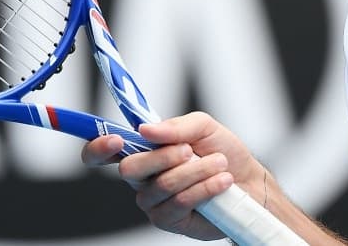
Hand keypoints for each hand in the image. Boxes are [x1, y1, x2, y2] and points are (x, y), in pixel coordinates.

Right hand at [81, 112, 265, 240]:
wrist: (249, 181)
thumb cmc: (223, 153)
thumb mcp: (203, 127)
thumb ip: (175, 126)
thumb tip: (145, 129)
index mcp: (143, 150)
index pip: (103, 152)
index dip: (98, 146)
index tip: (116, 139)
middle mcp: (142, 177)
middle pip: (129, 169)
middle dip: (163, 156)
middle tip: (190, 150)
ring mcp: (153, 201)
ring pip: (161, 185)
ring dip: (195, 171)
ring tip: (219, 163)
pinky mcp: (169, 221)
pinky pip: (178, 203)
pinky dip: (204, 188)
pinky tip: (221, 181)